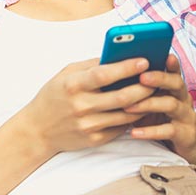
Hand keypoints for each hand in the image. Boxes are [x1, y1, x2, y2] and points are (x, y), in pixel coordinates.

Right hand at [21, 57, 155, 157]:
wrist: (37, 130)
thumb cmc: (53, 96)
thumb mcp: (65, 75)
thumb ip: (91, 65)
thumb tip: (119, 54)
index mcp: (72, 85)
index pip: (104, 75)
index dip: (126, 67)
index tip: (145, 60)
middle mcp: (81, 106)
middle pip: (122, 97)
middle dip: (144, 87)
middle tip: (157, 78)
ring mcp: (88, 125)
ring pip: (127, 114)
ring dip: (144, 103)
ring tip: (154, 92)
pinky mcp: (95, 139)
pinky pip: (122, 128)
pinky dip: (134, 117)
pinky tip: (141, 108)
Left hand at [125, 55, 195, 163]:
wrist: (188, 144)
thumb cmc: (160, 117)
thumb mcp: (150, 100)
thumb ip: (139, 87)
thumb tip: (111, 71)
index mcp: (174, 86)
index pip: (173, 70)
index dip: (170, 63)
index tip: (164, 54)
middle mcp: (183, 98)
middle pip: (176, 83)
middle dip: (159, 78)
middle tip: (142, 77)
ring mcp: (186, 116)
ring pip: (171, 105)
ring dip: (148, 104)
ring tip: (129, 107)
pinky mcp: (185, 135)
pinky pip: (168, 131)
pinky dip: (150, 131)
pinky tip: (134, 132)